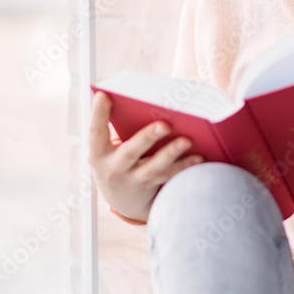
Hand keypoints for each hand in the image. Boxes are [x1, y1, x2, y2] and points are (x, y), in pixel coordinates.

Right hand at [88, 90, 204, 222]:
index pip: (95, 132)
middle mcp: (112, 169)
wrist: (121, 199)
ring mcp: (131, 181)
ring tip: (187, 140)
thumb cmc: (117, 158)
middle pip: (129, 153)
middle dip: (147, 138)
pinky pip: (168, 176)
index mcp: (97, 152)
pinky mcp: (149, 188)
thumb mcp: (108, 147)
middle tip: (165, 124)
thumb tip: (147, 104)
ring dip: (171, 153)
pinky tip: (198, 156)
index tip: (104, 94)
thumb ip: (119, 128)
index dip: (97, 114)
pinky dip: (184, 166)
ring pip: (153, 168)